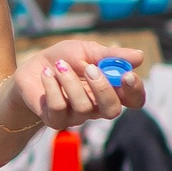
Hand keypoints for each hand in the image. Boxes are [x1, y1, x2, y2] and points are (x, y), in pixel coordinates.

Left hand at [10, 40, 147, 129]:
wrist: (32, 68)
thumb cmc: (64, 59)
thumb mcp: (87, 51)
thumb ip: (110, 55)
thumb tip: (139, 56)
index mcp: (111, 90)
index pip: (134, 100)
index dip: (135, 91)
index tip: (127, 74)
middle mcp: (97, 107)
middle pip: (113, 110)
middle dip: (103, 88)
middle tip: (90, 68)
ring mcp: (76, 116)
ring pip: (83, 107)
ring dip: (70, 82)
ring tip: (59, 66)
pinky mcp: (55, 119)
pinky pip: (59, 107)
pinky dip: (52, 86)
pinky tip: (46, 73)